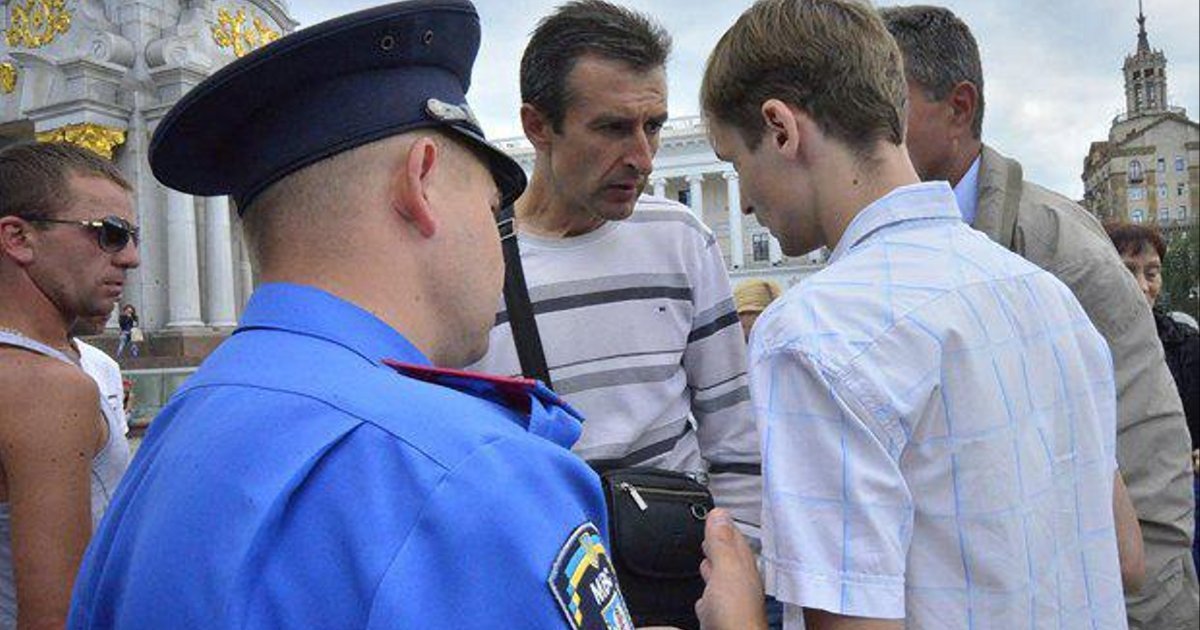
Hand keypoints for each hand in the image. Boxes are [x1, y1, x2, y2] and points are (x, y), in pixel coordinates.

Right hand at [695, 508, 767, 629]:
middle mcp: (740, 586)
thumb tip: (719, 514)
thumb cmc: (735, 616)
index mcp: (742, 569)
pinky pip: (714, 603)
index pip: (736, 541)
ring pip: (723, 580)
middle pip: (731, 560)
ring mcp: (732, 605)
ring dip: (714, 567)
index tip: (716, 514)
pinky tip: (703, 598)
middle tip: (711, 532)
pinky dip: (707, 594)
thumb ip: (721, 544)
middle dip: (719, 545)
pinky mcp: (721, 622)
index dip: (725, 527)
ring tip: (706, 558)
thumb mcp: (726, 571)